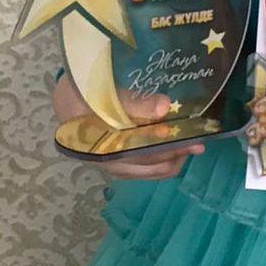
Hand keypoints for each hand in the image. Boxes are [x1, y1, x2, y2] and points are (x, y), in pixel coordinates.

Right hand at [52, 72, 204, 179]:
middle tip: (199, 142)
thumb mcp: (103, 94)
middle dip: (177, 155)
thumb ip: (133, 102)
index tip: (193, 140)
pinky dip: (162, 160)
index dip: (169, 148)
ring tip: (191, 145)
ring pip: (150, 171)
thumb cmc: (83, 94)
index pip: (143, 154)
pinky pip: (145, 169)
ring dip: (172, 160)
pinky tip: (174, 147)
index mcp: (103, 148)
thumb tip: (165, 107)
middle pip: (151, 166)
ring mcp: (115, 164)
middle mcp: (110, 162)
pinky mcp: (119, 161)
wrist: (65, 99)